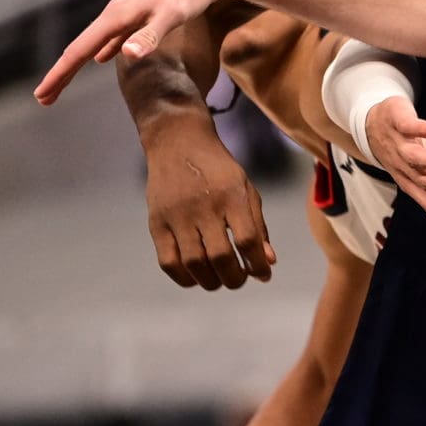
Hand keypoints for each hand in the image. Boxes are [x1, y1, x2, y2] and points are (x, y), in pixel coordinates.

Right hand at [35, 0, 233, 104]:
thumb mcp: (172, 16)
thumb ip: (148, 36)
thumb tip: (125, 55)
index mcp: (115, 16)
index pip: (79, 51)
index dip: (60, 75)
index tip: (42, 96)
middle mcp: (115, 13)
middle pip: (81, 48)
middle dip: (62, 74)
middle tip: (44, 99)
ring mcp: (126, 12)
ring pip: (95, 42)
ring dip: (79, 64)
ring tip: (65, 82)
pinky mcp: (140, 13)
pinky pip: (113, 36)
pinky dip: (102, 50)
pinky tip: (103, 58)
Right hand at [142, 118, 274, 288]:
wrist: (178, 144)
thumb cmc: (220, 171)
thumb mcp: (246, 190)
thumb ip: (258, 226)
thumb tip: (269, 262)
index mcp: (231, 196)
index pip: (247, 240)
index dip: (257, 264)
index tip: (263, 275)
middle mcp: (204, 207)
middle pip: (221, 256)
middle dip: (235, 278)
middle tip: (240, 280)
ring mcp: (177, 215)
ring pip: (194, 263)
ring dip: (211, 281)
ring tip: (220, 281)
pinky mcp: (156, 222)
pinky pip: (168, 261)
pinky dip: (184, 278)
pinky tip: (196, 278)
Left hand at [365, 95, 425, 241]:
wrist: (372, 124)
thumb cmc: (405, 155)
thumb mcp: (423, 179)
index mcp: (411, 183)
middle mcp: (403, 168)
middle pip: (425, 182)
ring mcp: (400, 145)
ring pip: (416, 158)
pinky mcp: (399, 123)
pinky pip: (411, 128)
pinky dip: (425, 130)